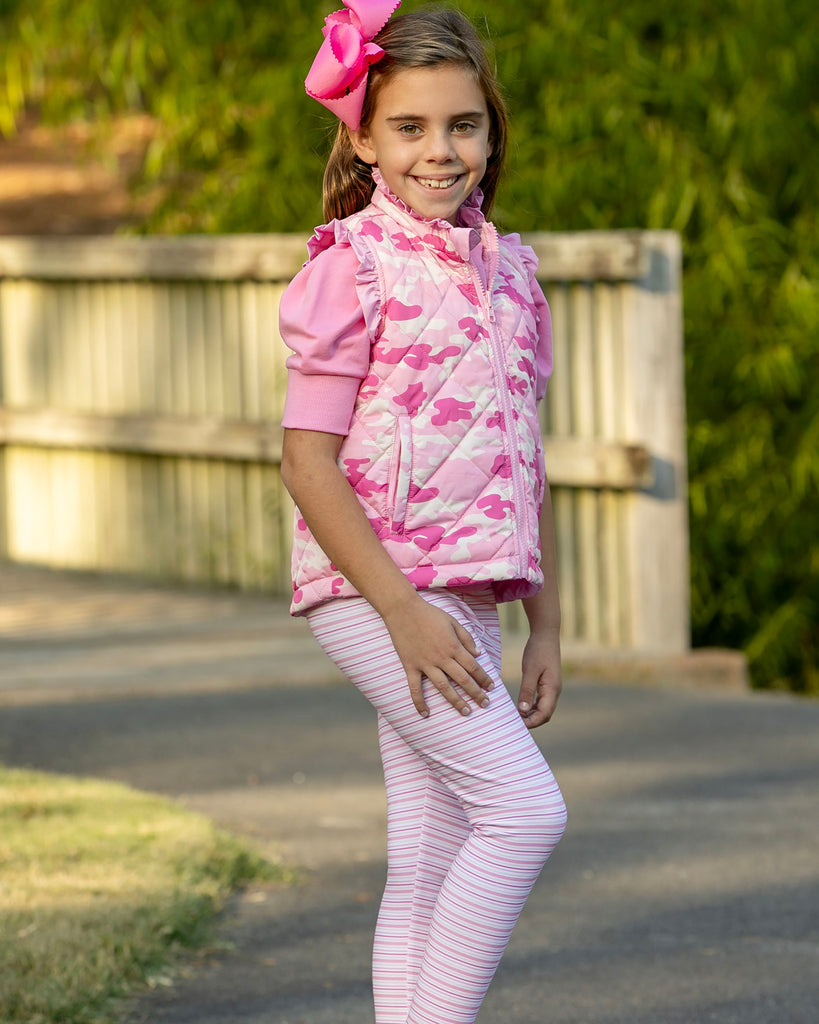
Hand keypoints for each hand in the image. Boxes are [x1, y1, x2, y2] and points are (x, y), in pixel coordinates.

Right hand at [382, 596, 494, 717]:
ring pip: (443, 687)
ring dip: (455, 701)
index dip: (484, 678)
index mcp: (453, 646)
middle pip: (462, 680)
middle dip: (476, 693)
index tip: (491, 688)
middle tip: (485, 704)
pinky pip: (415, 688)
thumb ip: (466, 638)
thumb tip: (478, 653)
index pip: (473, 666)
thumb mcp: (453, 621)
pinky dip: (419, 702)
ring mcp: (425, 663)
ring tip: (465, 712)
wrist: (403, 610)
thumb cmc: (429, 614)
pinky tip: (425, 714)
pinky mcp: (410, 666)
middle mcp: (441, 657)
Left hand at [518, 629, 561, 728]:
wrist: (546, 634)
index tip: (518, 725)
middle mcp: (554, 691)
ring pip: (544, 708)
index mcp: (552, 689)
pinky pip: (541, 700)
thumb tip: (522, 710)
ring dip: (532, 715)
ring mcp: (552, 687)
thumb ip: (527, 690)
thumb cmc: (538, 651)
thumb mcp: (530, 670)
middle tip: (514, 723)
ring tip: (516, 716)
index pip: (544, 714)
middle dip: (532, 721)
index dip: (532, 722)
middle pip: (545, 714)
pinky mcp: (548, 683)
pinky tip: (521, 706)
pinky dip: (532, 707)